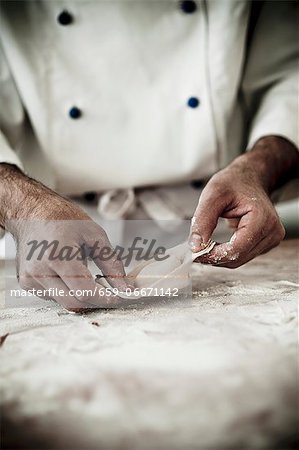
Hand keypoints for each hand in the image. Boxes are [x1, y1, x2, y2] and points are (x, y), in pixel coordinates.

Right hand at [0, 164, 130, 309]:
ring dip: (81, 296)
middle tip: (111, 292)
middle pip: (75, 303)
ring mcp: (30, 280)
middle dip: (96, 300)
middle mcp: (40, 272)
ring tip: (89, 277)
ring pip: (64, 303)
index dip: (105, 299)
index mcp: (57, 257)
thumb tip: (124, 287)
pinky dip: (67, 291)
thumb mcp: (95, 235)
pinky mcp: (26, 284)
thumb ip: (111, 264)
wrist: (31, 212)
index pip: (85, 291)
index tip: (120, 297)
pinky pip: (54, 297)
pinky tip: (69, 274)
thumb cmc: (62, 219)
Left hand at [189, 137, 298, 267]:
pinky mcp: (265, 244)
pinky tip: (217, 244)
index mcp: (263, 218)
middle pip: (238, 258)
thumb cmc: (234, 182)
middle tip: (195, 250)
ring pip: (239, 260)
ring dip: (219, 257)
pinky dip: (226, 254)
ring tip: (205, 244)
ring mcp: (271, 239)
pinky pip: (242, 256)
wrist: (249, 178)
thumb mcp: (212, 195)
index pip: (237, 249)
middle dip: (214, 257)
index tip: (195, 252)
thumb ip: (203, 221)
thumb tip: (195, 246)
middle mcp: (272, 232)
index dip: (214, 255)